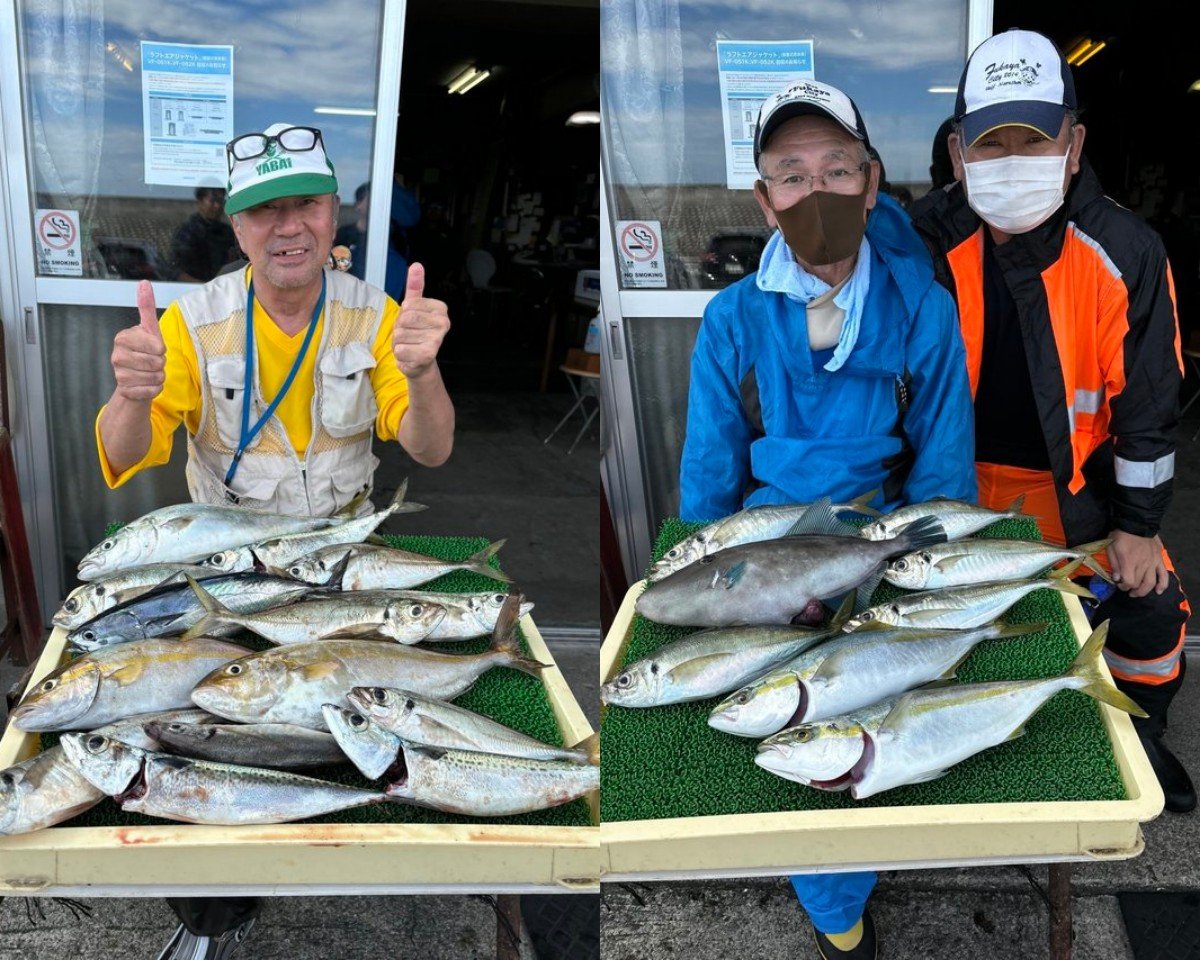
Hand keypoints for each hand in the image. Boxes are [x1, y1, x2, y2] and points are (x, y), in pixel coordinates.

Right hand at [110, 281, 165, 401]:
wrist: (135, 378)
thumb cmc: (145, 351)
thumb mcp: (149, 329)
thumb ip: (146, 307)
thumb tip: (144, 283)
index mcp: (122, 338)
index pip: (158, 346)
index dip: (161, 349)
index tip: (154, 348)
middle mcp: (116, 355)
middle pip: (157, 363)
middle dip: (161, 364)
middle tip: (153, 362)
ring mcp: (118, 374)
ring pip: (156, 377)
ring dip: (159, 377)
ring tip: (149, 373)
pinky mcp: (125, 391)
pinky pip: (152, 391)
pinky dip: (155, 389)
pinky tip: (146, 384)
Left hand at [392, 263, 449, 378]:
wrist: (421, 362)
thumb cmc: (416, 332)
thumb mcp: (414, 307)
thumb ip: (415, 286)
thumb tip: (416, 265)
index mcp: (440, 308)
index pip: (408, 304)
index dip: (403, 313)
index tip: (411, 321)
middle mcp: (443, 323)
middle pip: (404, 319)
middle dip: (399, 328)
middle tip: (408, 334)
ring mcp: (437, 340)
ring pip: (400, 334)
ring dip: (399, 342)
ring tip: (409, 345)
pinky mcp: (428, 355)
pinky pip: (400, 349)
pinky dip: (400, 354)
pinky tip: (409, 355)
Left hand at [1107, 529, 1169, 597]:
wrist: (1136, 522)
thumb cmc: (1120, 535)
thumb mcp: (1111, 548)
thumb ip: (1114, 564)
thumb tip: (1117, 578)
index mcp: (1129, 561)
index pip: (1128, 582)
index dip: (1123, 586)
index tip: (1119, 584)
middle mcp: (1142, 564)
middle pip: (1139, 584)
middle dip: (1131, 590)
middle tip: (1127, 590)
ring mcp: (1153, 562)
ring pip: (1151, 582)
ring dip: (1144, 591)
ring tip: (1138, 592)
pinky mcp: (1159, 559)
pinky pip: (1164, 574)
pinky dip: (1162, 584)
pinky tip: (1158, 591)